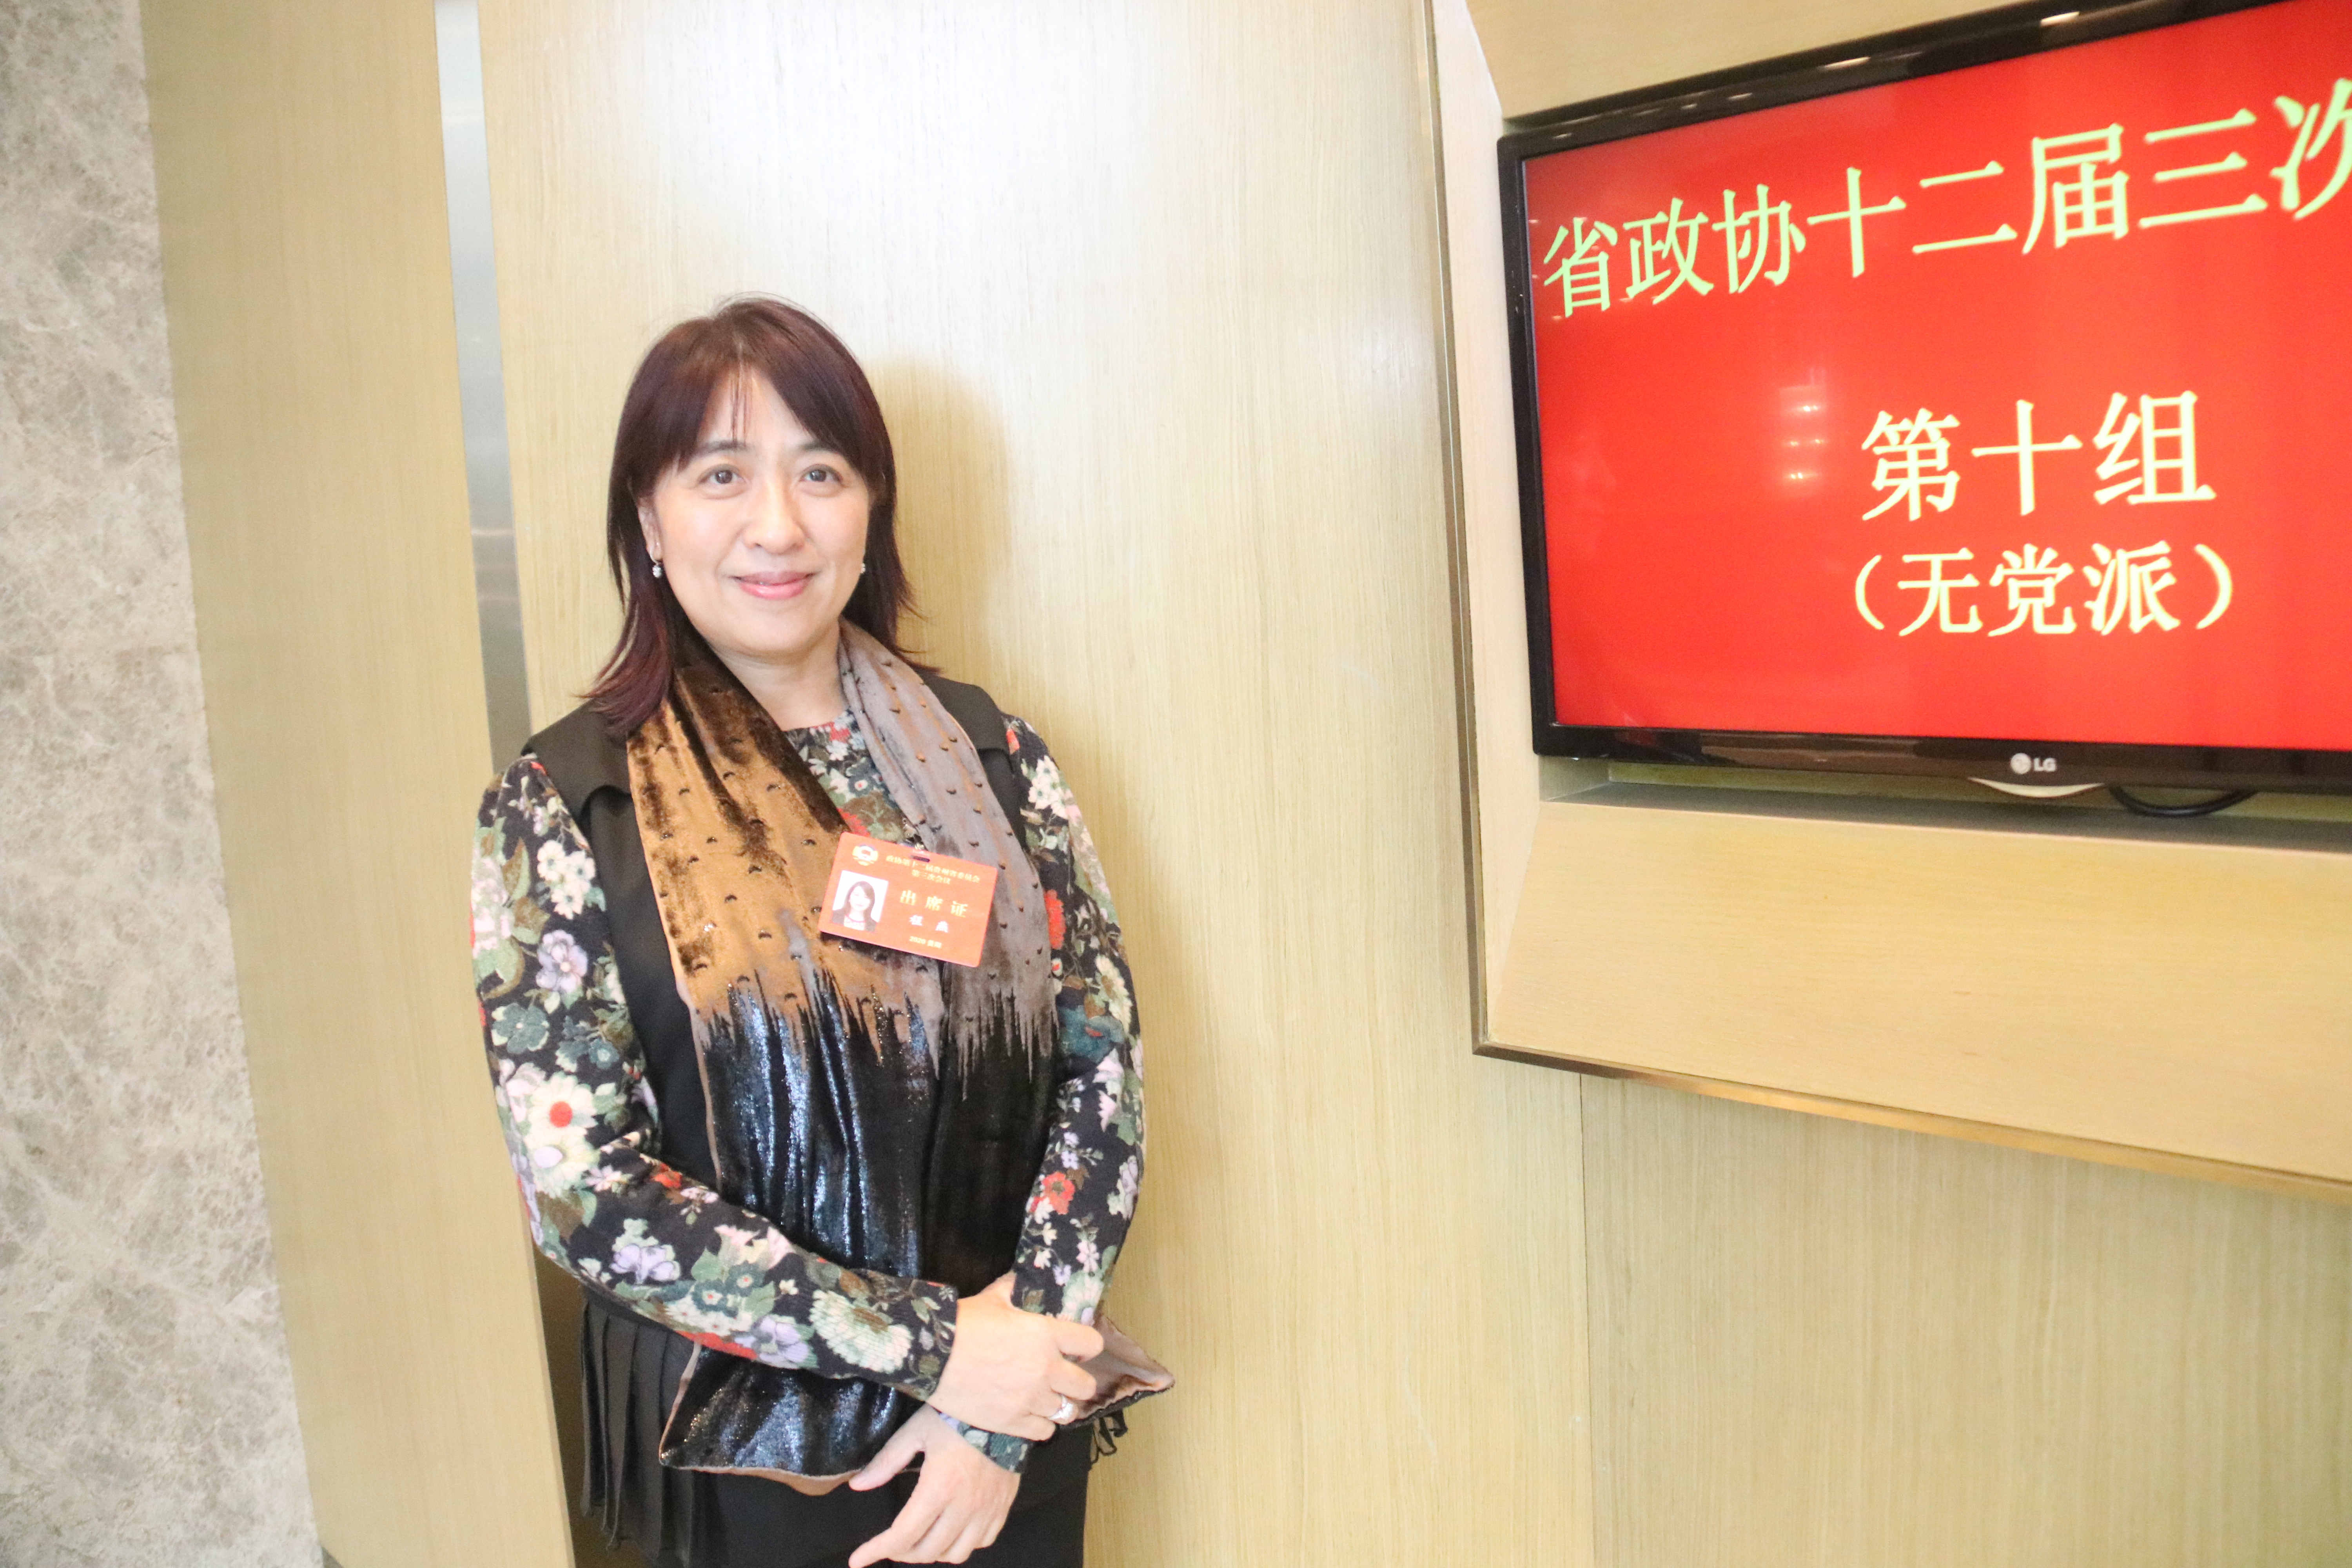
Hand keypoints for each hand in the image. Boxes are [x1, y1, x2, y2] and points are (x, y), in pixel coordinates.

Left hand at [846, 1406, 1018, 1565]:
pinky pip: (982, 1542)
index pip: (903, 1534)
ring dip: (932, 1552)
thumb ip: (886, 1462)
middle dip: (901, 1553)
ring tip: (920, 1539)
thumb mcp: (915, 1432)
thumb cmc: (956, 1415)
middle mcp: (964, 1506)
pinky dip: (962, 1544)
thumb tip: (857, 1485)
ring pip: (955, 1554)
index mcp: (939, 1487)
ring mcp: (987, 1509)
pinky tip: (952, 1530)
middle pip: (927, 1550)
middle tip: (889, 1544)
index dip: (877, 1551)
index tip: (858, 1560)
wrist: (1001, 1406)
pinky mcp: (1003, 1506)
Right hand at [929, 1276, 1101, 1440]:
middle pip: (1086, 1386)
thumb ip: (1015, 1290)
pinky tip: (1030, 1414)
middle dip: (1077, 1381)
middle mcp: (1046, 1369)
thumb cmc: (963, 1322)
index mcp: (1047, 1335)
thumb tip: (1021, 1279)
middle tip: (1062, 1378)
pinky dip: (1040, 1425)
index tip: (1075, 1348)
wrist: (931, 1355)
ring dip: (1059, 1404)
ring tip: (1046, 1398)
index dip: (1086, 1346)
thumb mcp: (994, 1298)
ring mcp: (1031, 1399)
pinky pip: (1044, 1432)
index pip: (1092, 1343)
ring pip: (1068, 1412)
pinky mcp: (1013, 1422)